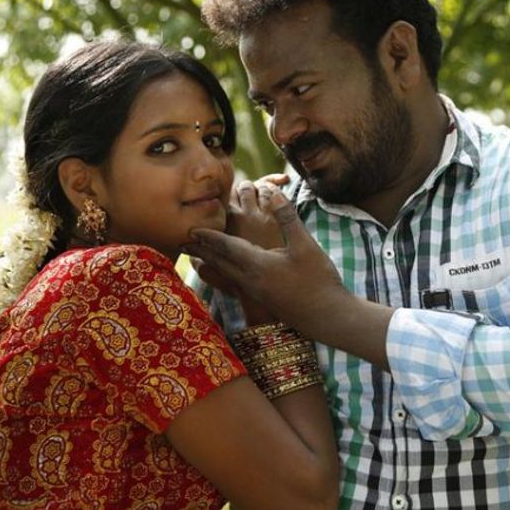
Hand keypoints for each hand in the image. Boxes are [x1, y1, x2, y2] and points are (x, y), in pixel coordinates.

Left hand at [183, 189, 350, 339]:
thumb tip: (272, 192)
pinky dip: (224, 273)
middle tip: (182, 242)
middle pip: (219, 261)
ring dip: (211, 262)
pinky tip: (226, 273)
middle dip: (201, 250)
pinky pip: (234, 282)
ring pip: (226, 273)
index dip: (209, 236)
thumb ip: (287, 218)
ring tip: (197, 256)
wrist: (328, 317)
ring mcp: (256, 292)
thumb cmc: (319, 280)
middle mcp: (250, 280)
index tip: (190, 229)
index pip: (226, 247)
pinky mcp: (263, 299)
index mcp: (257, 265)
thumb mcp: (305, 245)